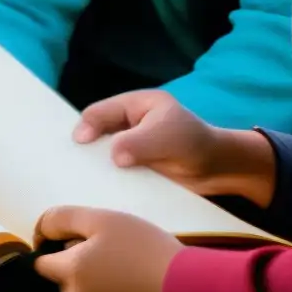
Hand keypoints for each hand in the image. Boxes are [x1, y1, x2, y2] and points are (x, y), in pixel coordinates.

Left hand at [33, 206, 180, 291]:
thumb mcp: (103, 219)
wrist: (187, 289)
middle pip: (63, 278)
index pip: (41, 263)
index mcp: (70, 271)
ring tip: (126, 270)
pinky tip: (132, 289)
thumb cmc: (145, 249)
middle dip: (77, 265)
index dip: (55, 248)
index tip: (78, 241)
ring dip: (94, 283)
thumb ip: (63, 219)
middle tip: (112, 252)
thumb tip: (40, 233)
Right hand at [74, 90, 276, 204]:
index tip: (81, 143)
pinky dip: (108, 177)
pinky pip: (115, 170)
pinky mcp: (136, 166)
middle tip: (73, 163)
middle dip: (86, 145)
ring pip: (103, 152)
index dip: (87, 126)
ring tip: (82, 177)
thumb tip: (114, 156)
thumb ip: (138, 143)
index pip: (100, 111)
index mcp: (135, 105)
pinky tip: (100, 187)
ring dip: (96, 164)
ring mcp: (132, 145)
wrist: (219, 169)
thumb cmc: (194, 143)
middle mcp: (129, 123)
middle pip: (97, 131)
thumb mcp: (166, 137)